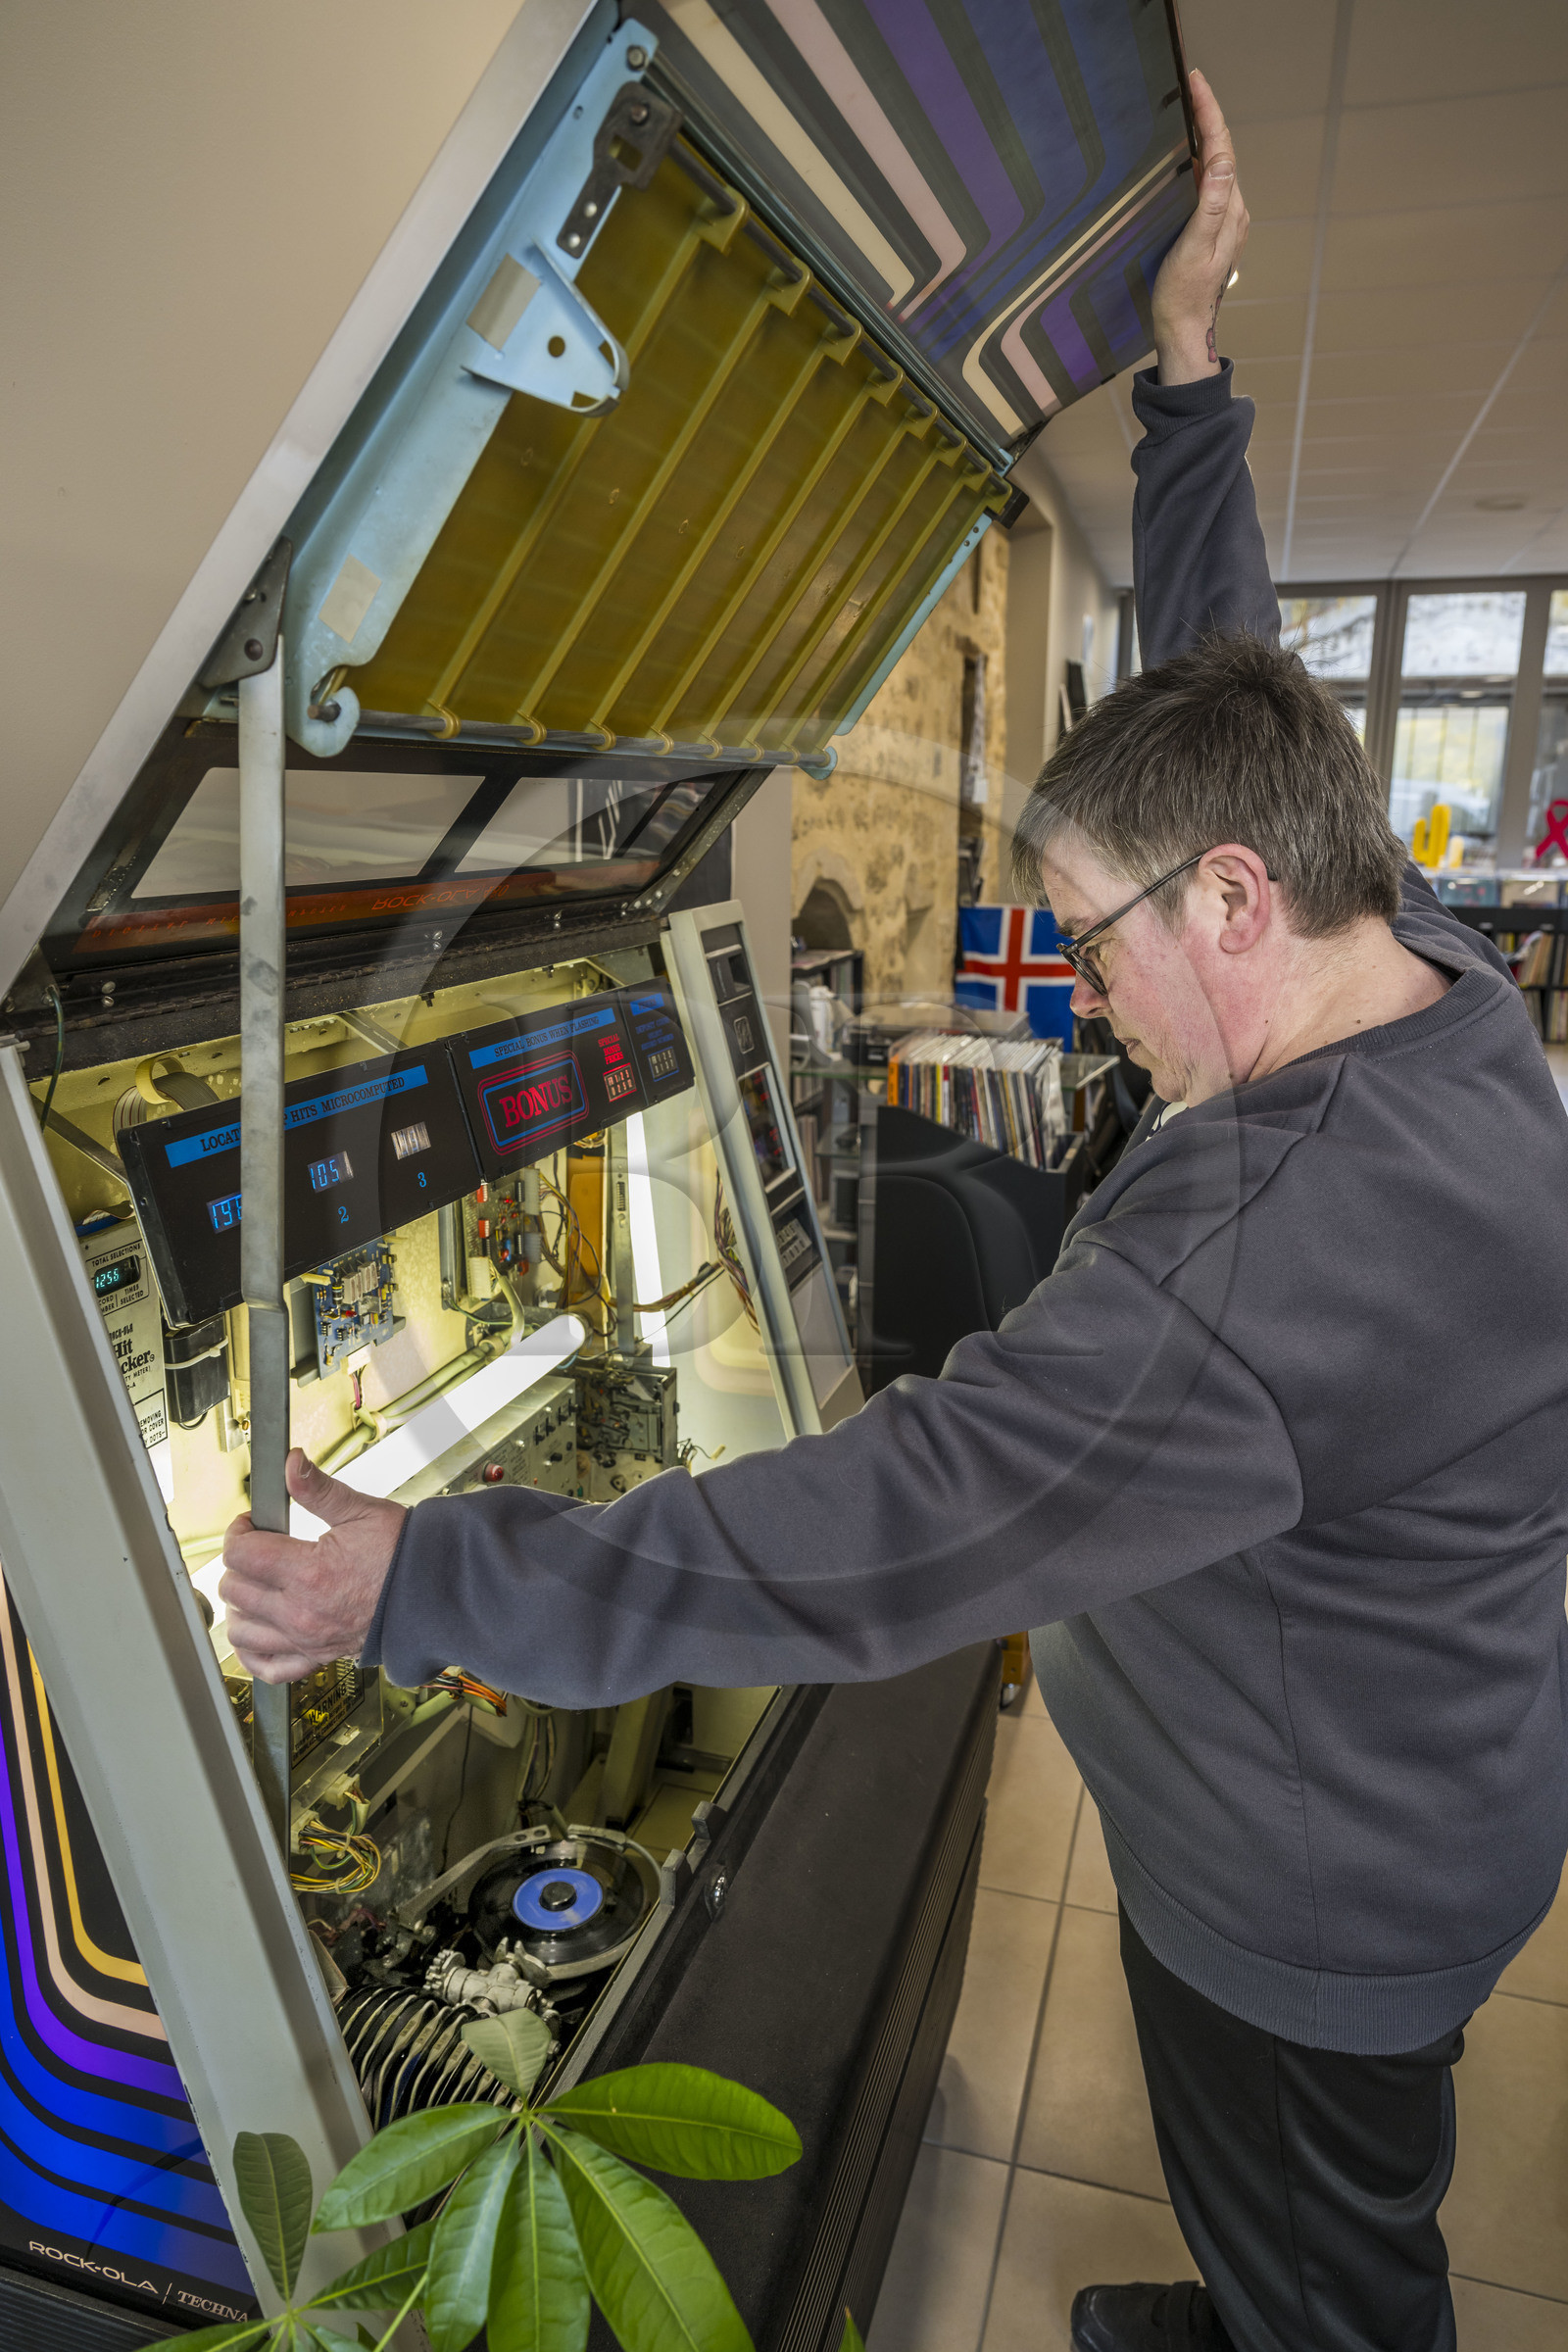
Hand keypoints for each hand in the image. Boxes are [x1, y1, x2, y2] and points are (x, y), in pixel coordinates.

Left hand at [220, 1449, 405, 1684]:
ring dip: (240, 1605)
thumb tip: (291, 1463)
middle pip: (235, 1590)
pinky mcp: (317, 1657)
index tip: (251, 1523)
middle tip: (258, 1547)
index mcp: (308, 1573)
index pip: (240, 1554)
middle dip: (239, 1563)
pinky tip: (256, 1631)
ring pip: (241, 1631)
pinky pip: (268, 1667)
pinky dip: (252, 1652)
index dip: (239, 1531)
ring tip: (256, 1585)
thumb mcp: (361, 1511)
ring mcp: (307, 1640)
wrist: (437, 1593)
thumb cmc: (404, 1555)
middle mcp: (301, 1613)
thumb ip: (318, 1489)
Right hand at [1150, 70, 1249, 385]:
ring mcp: (1223, 220)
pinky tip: (1184, 156)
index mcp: (1230, 210)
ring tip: (1188, 107)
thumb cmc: (1183, 296)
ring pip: (1215, 166)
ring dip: (1203, 135)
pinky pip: (1206, 184)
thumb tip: (1218, 163)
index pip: (1221, 149)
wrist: (1185, 331)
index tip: (1196, 82)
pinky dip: (1197, 161)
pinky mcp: (1210, 228)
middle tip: (1190, 84)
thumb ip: (1209, 206)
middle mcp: (1232, 210)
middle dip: (1207, 115)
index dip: (1209, 112)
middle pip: (1221, 151)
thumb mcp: (1194, 249)